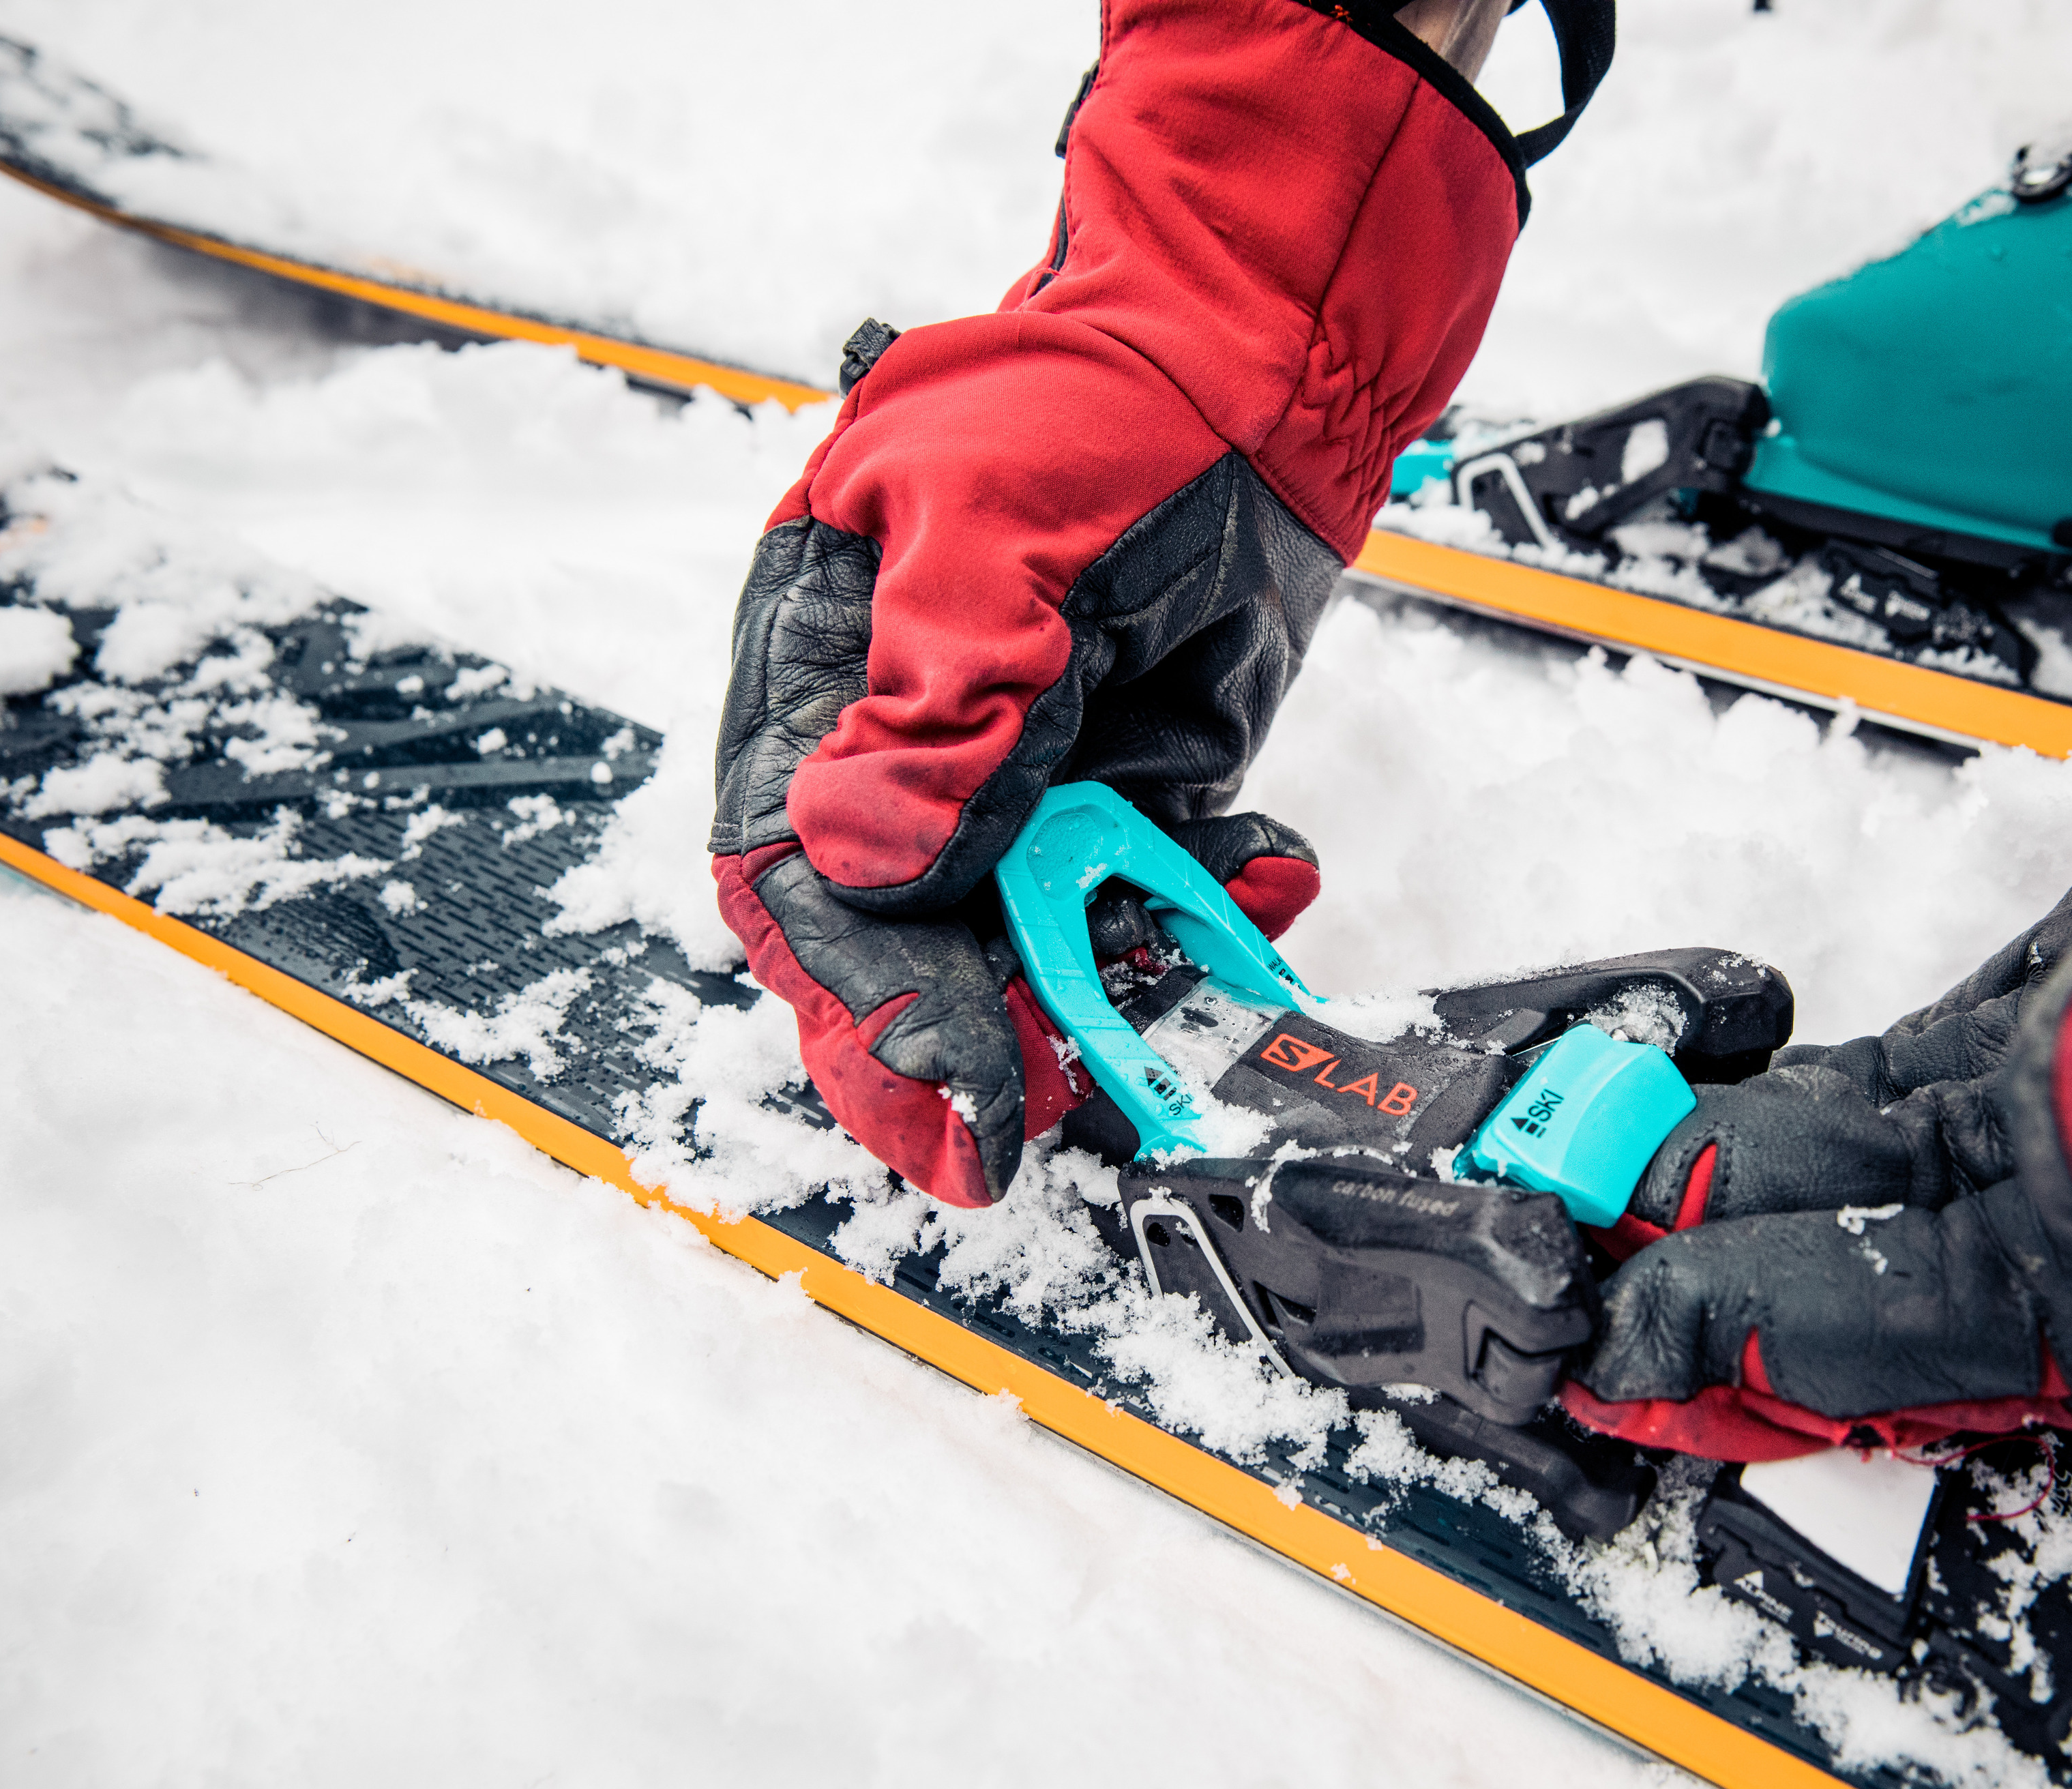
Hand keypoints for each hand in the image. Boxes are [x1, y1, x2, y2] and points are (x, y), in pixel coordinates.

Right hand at [706, 0, 1579, 1202]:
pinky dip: (1212, 912)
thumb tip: (852, 852)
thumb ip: (939, 694)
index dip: (865, 1001)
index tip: (953, 1087)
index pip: (802, 875)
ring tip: (1203, 954)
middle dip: (962, 1051)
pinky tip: (1268, 866)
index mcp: (820, 679)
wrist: (1262, 378)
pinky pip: (1150, 904)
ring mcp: (1020, 790)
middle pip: (900, 949)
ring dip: (1113, 981)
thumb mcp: (997, 525)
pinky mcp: (1126, 803)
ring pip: (1029, 951)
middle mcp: (908, 755)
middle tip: (1029, 1128)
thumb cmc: (1100, 408)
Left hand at [1567, 337, 2071, 1458]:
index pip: (1998, 1331)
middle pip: (1915, 1291)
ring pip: (1901, 1189)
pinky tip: (1736, 1097)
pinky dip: (1821, 1106)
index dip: (1817, 1348)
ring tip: (1606, 1195)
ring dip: (1757, 1201)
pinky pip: (1929, 1086)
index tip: (1659, 1340)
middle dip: (1740, 1295)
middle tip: (1572, 1292)